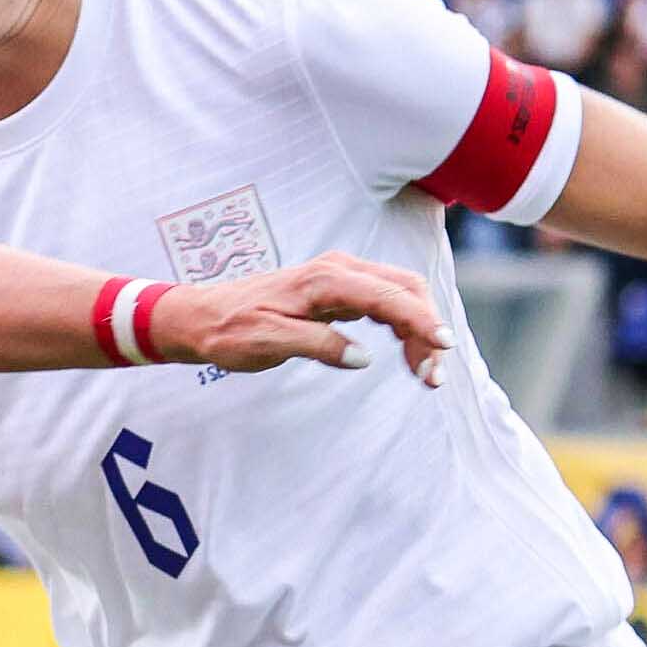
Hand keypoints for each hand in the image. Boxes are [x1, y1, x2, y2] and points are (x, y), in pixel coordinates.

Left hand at [152, 255, 450, 384]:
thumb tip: (361, 356)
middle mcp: (339, 270)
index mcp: (325, 279)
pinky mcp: (340, 290)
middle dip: (428, 329)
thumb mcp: (267, 342)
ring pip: (401, 296)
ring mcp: (342, 277)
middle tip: (434, 376)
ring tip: (427, 374)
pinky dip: (404, 326)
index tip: (443, 347)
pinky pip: (386, 302)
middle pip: (406, 290)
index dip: (421, 321)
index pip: (389, 296)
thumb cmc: (230, 330)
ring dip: (420, 330)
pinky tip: (409, 355)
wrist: (203, 316)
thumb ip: (316, 345)